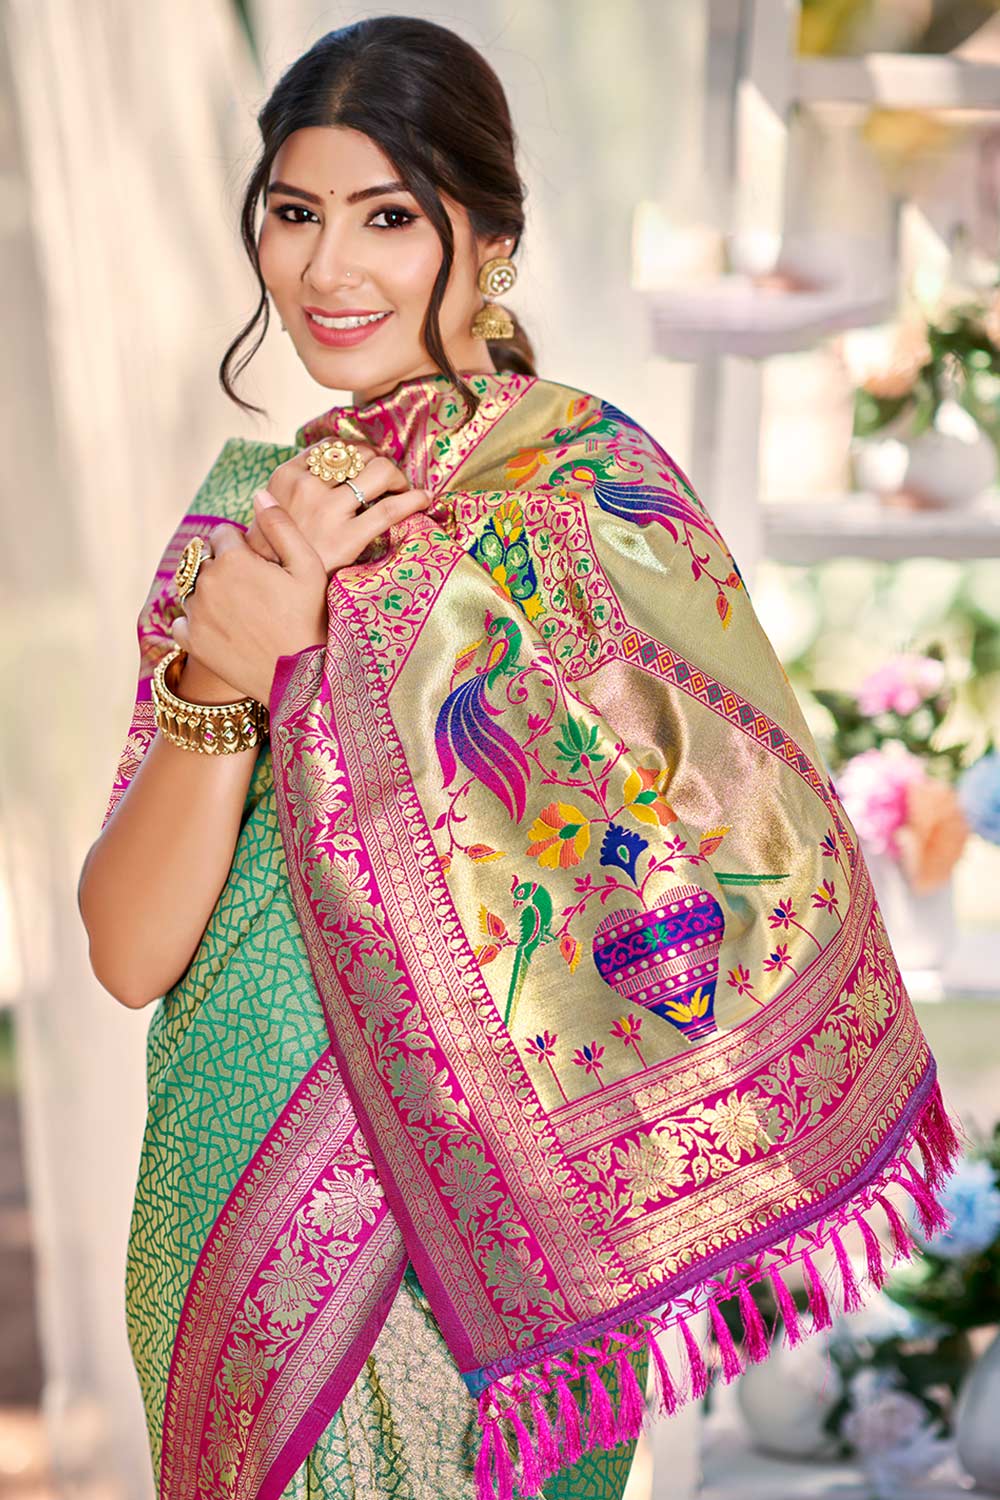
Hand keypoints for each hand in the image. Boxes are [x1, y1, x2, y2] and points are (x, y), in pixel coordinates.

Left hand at [169, 495, 328, 705]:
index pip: (223, 534)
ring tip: (242, 616)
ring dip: (210, 596)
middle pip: (206, 561)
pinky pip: (181, 621)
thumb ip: (281, 526)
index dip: (243, 549)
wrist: (301, 678)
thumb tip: (259, 493)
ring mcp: (195, 613)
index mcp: (233, 558)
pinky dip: (195, 624)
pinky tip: (223, 632)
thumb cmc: (311, 620)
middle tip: (255, 596)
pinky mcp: (190, 641)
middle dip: (225, 571)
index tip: (261, 568)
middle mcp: (206, 581)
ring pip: (193, 590)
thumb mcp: (308, 567)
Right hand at [242, 440, 434, 571]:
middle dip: (378, 462)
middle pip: (359, 453)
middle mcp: (306, 486)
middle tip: (386, 480)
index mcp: (286, 476)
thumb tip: (332, 471)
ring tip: (402, 489)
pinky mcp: (347, 537)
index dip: (356, 451)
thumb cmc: (274, 552)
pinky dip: (413, 499)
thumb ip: (297, 488)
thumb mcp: (272, 510)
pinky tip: (424, 499)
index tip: (366, 465)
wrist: (267, 590)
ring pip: (379, 471)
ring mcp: (328, 511)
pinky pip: (390, 509)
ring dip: (396, 476)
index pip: (331, 445)